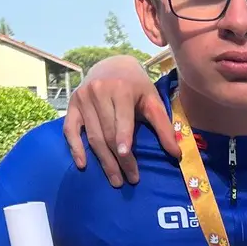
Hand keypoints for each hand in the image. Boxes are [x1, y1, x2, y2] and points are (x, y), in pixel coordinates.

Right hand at [62, 56, 171, 186]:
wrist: (112, 65)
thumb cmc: (137, 87)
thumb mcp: (153, 101)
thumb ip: (164, 127)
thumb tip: (176, 154)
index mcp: (121, 89)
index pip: (122, 122)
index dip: (124, 142)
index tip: (127, 161)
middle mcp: (98, 92)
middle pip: (108, 134)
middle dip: (118, 160)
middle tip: (128, 180)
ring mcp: (82, 98)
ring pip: (92, 136)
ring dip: (103, 161)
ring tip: (115, 179)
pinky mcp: (72, 104)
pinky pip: (70, 129)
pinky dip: (75, 148)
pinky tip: (82, 164)